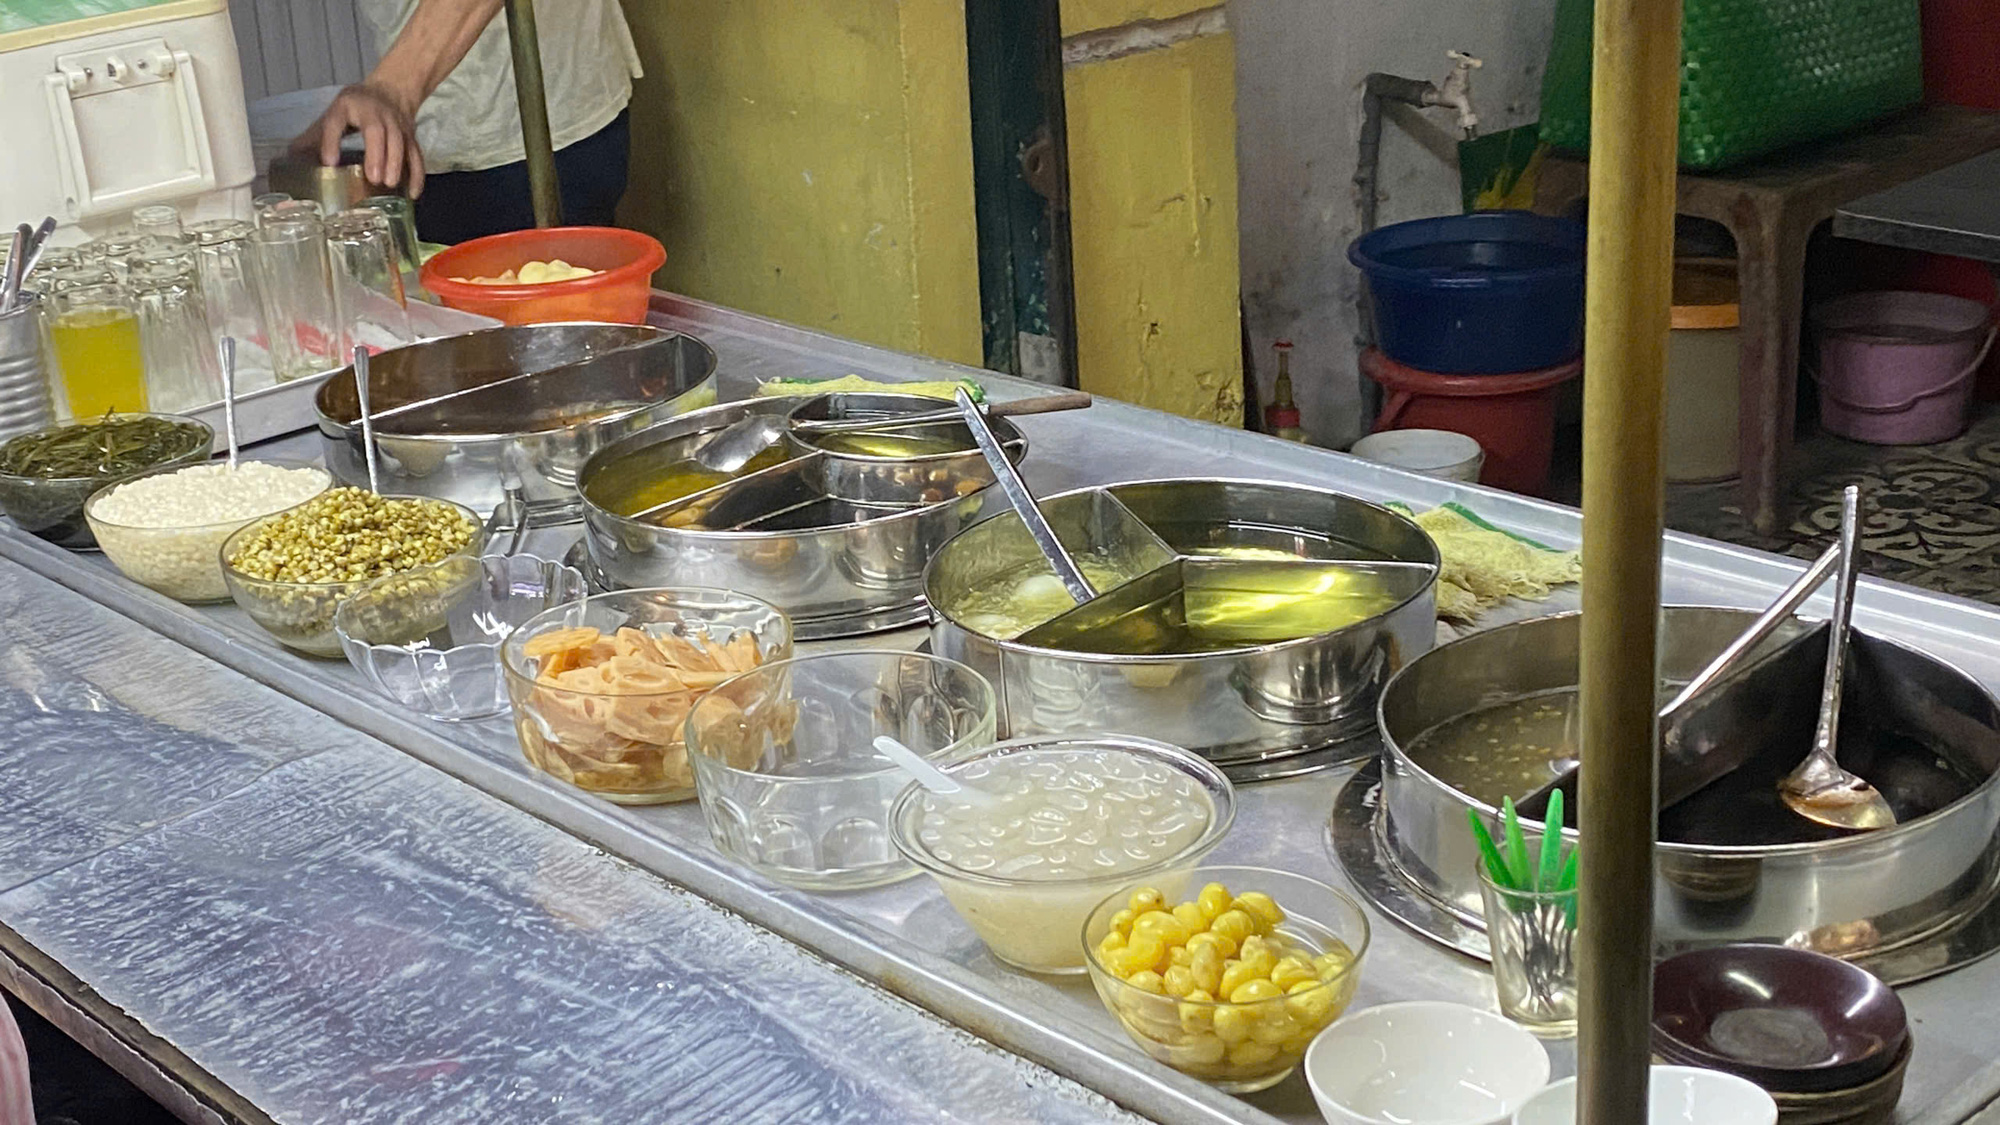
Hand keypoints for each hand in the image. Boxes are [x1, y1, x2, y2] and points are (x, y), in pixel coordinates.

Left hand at [291, 83, 426, 196]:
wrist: (392, 91)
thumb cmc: (357, 108)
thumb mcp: (335, 114)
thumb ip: (316, 136)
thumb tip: (291, 159)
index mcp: (347, 105)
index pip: (336, 120)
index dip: (331, 140)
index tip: (329, 162)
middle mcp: (374, 112)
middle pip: (376, 131)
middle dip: (376, 154)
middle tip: (373, 178)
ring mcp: (396, 123)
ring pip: (400, 142)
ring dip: (396, 163)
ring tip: (389, 184)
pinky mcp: (411, 136)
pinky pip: (416, 154)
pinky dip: (416, 174)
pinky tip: (412, 193)